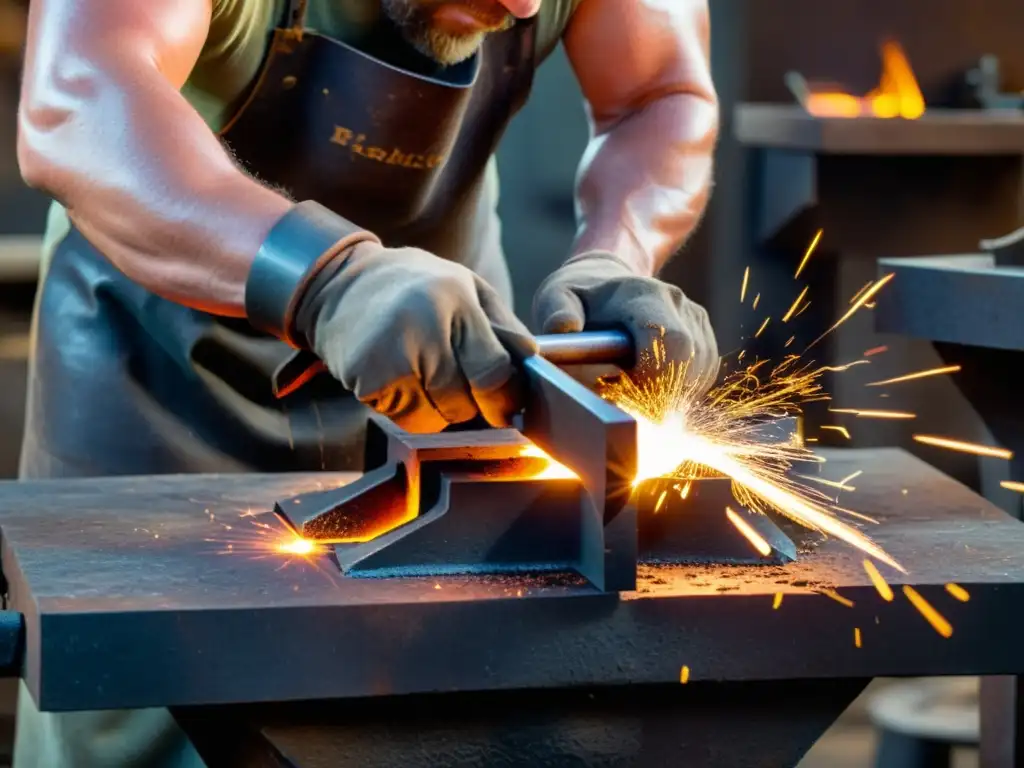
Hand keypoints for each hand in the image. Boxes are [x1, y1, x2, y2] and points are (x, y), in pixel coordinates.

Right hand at [301, 242, 536, 431]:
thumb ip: (505, 327)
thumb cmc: (415, 287)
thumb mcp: (469, 288)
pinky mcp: (366, 380)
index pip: (494, 372)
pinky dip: (411, 408)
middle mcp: (422, 328)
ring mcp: (390, 357)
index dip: (505, 399)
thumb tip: (535, 365)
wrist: (340, 283)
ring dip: (439, 409)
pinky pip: (406, 419)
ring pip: (436, 420)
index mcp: (455, 300)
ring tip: (424, 372)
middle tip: (456, 377)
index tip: (506, 406)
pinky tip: (401, 377)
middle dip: (470, 403)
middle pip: (466, 403)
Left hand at [533, 251, 718, 389]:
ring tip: (633, 391)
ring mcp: (694, 317)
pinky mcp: (703, 336)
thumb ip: (557, 312)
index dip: (655, 378)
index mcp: (641, 295)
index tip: (628, 400)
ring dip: (670, 395)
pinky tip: (650, 387)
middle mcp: (675, 302)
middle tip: (629, 408)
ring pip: (698, 374)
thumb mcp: (557, 296)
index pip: (668, 340)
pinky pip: (702, 376)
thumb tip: (564, 327)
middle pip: (688, 362)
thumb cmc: (579, 298)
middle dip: (662, 395)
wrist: (604, 283)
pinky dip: (679, 391)